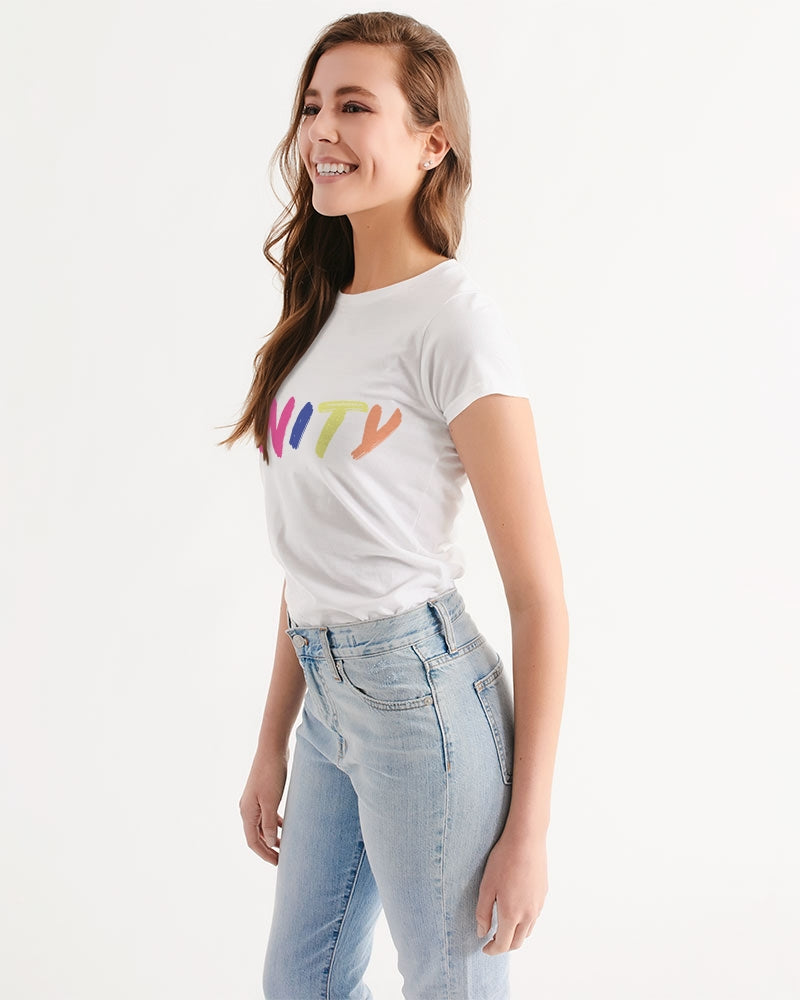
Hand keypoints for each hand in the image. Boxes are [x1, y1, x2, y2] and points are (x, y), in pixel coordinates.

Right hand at [239, 747, 288, 865]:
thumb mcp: (271, 802)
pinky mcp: (263, 793)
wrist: (272, 749)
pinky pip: (267, 815)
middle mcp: (247, 808)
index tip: (277, 863)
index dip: (264, 854)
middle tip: (282, 859)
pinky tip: (285, 826)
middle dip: (268, 848)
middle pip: (256, 835)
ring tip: (286, 845)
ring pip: (262, 825)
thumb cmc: (271, 774)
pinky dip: (275, 823)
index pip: (253, 841)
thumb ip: (270, 824)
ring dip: (272, 836)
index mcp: (247, 812)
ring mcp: (254, 801)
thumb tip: (270, 842)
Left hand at [475, 825, 547, 953]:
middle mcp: (528, 914)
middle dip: (504, 946)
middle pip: (517, 942)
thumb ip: (483, 913)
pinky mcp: (543, 894)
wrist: (526, 839)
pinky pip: (535, 916)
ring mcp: (538, 905)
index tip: (485, 948)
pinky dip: (525, 922)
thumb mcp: (486, 886)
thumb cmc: (503, 860)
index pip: (503, 944)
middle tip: (492, 940)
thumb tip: (481, 933)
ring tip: (503, 926)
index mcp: (512, 914)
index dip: (493, 950)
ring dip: (516, 935)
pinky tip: (516, 910)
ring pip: (528, 931)